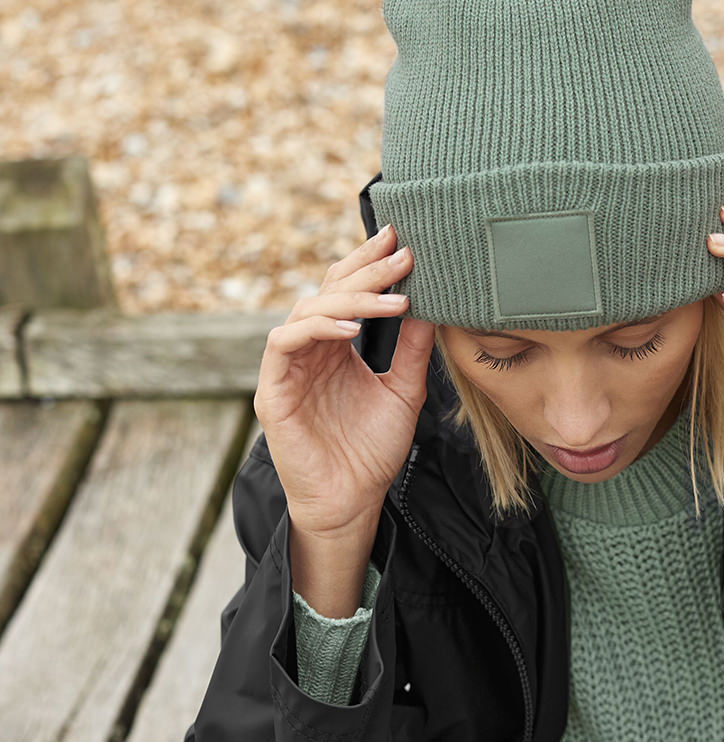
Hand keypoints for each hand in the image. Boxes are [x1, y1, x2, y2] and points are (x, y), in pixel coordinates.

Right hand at [253, 224, 436, 535]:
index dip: (368, 263)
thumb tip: (432, 304)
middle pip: (329, 291)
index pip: (347, 291)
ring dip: (351, 300)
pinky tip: (352, 330)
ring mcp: (288, 367)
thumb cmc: (372, 451)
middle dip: (367, 271)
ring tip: (393, 299)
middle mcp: (310, 349)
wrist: (352, 502)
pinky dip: (318, 329)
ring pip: (309, 310)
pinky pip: (286, 344)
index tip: (400, 239)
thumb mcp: (404, 392)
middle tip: (402, 254)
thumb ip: (412, 350)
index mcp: (336, 346)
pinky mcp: (273, 390)